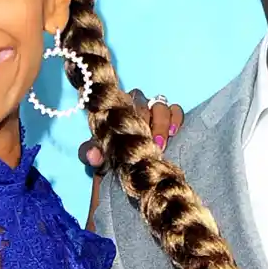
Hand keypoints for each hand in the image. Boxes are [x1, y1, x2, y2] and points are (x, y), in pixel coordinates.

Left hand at [83, 89, 181, 230]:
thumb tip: (93, 155)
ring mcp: (154, 110)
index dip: (124, 116)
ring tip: (160, 144)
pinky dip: (176, 118)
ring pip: (160, 105)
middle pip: (142, 104)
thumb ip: (91, 155)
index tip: (127, 136)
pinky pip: (176, 110)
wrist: (131, 166)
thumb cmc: (113, 157)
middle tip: (147, 146)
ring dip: (161, 124)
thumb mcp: (99, 158)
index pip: (119, 102)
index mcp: (116, 111)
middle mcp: (136, 106)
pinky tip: (173, 132)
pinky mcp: (171, 117)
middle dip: (145, 125)